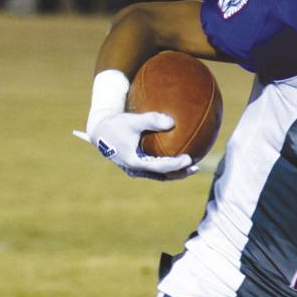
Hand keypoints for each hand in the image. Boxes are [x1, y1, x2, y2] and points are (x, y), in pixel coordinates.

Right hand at [75, 112, 198, 180]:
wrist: (101, 131)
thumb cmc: (117, 124)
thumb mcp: (133, 120)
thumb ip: (152, 120)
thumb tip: (172, 122)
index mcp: (134, 161)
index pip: (159, 167)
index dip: (175, 165)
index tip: (189, 159)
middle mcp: (135, 169)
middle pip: (162, 176)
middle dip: (179, 173)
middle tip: (195, 167)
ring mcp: (135, 170)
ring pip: (159, 175)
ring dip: (175, 173)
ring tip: (192, 168)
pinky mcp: (137, 166)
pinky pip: (156, 170)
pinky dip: (168, 168)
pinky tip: (180, 160)